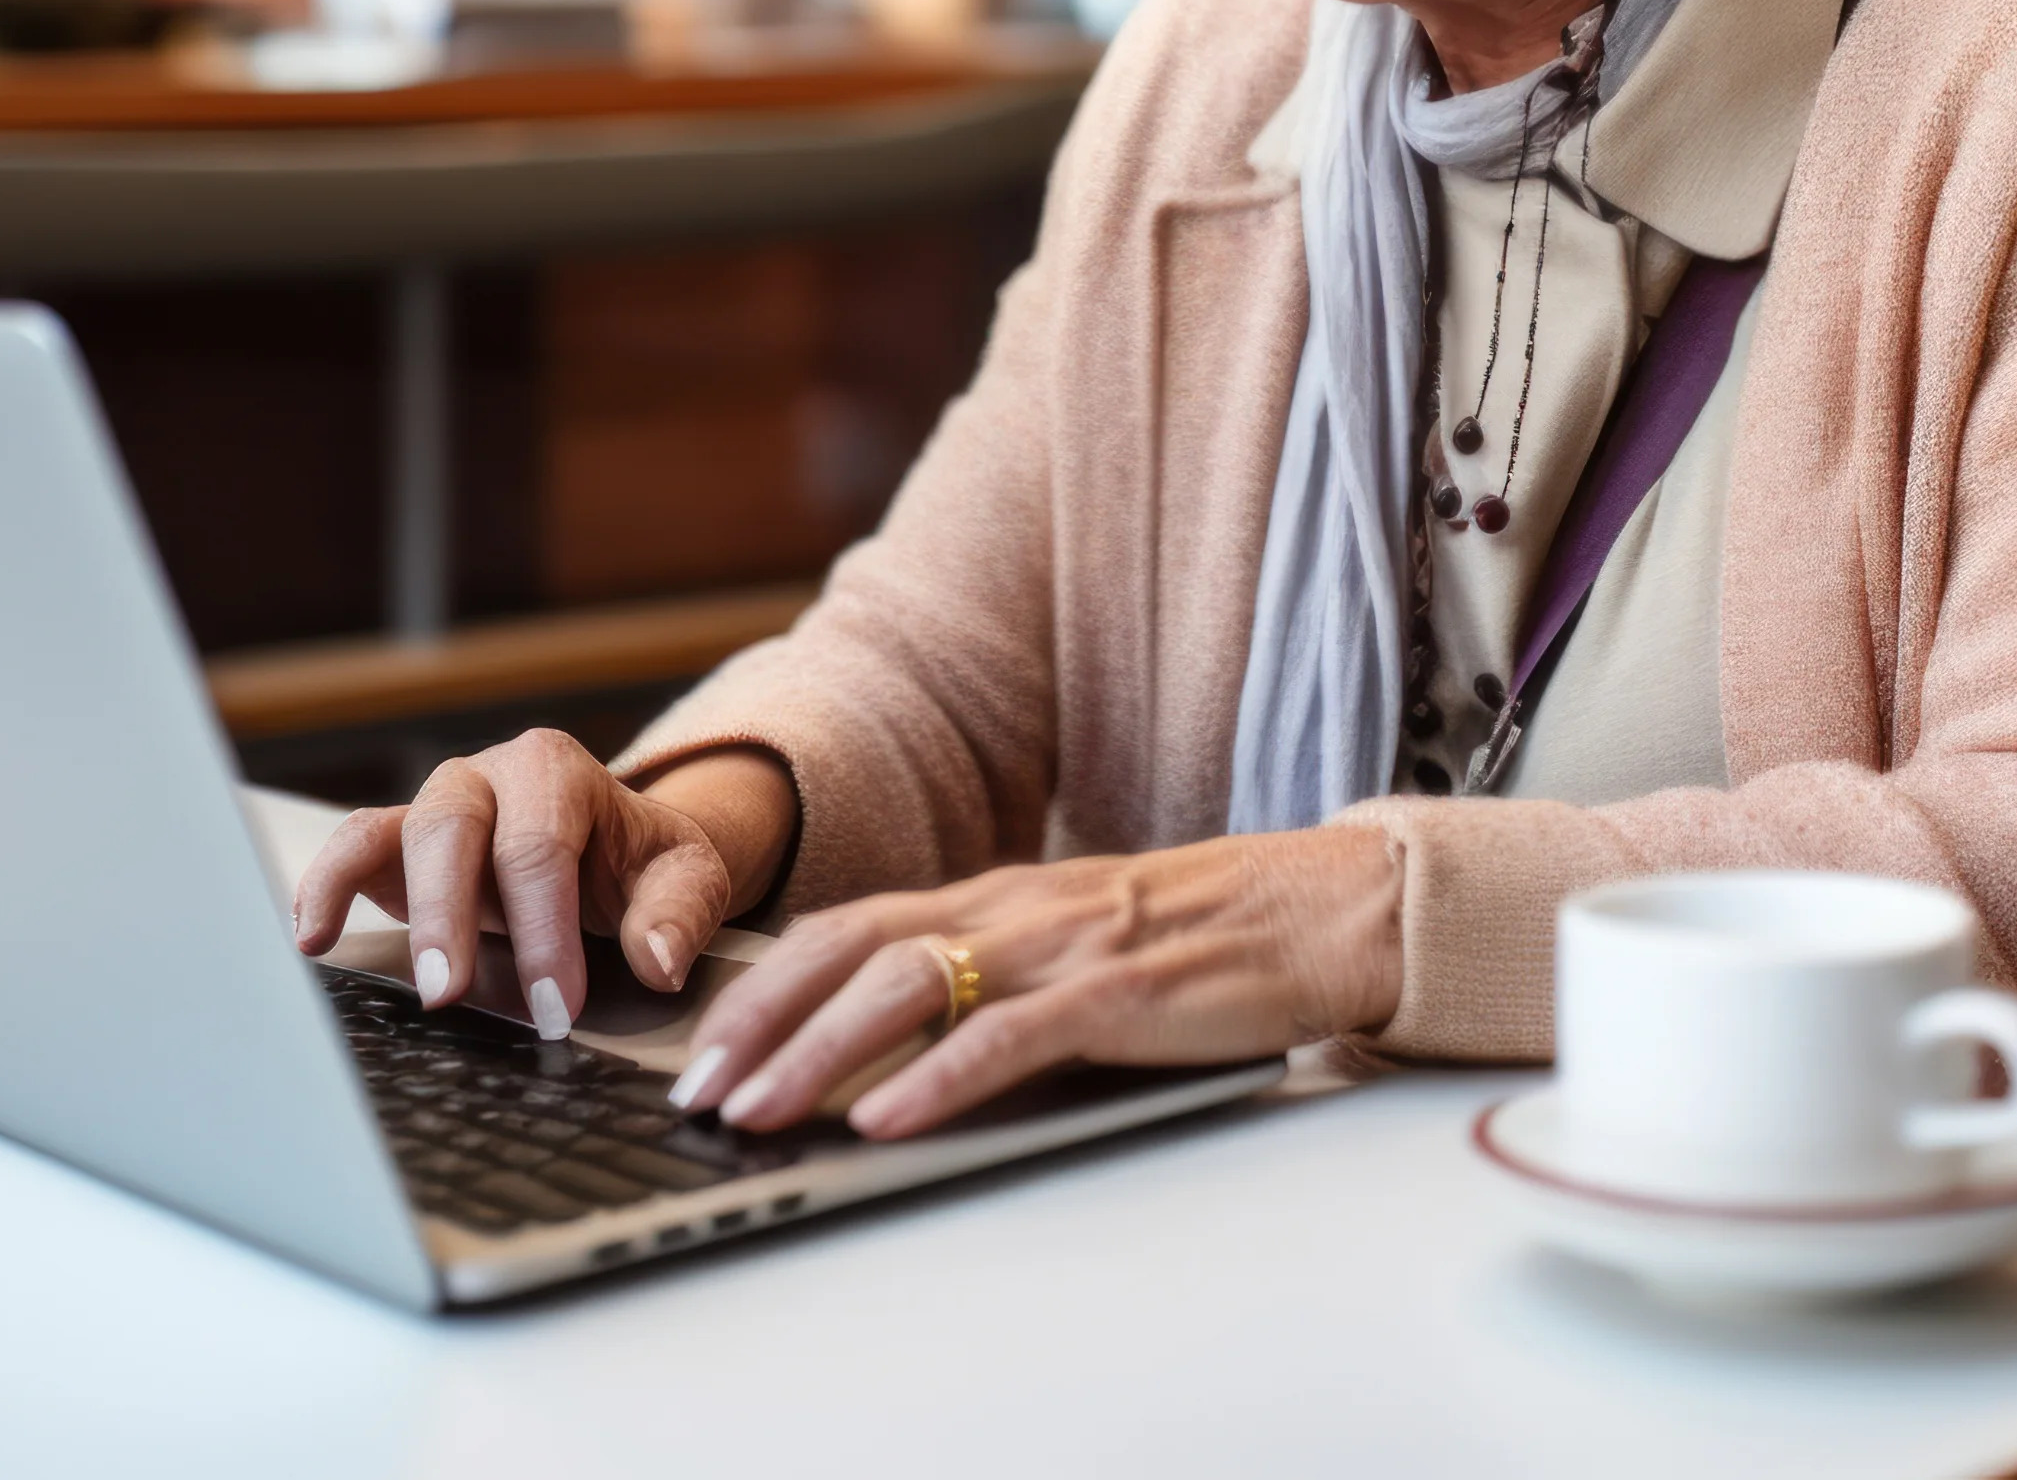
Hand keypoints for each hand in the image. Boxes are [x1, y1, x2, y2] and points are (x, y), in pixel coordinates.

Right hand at [289, 736, 793, 1036]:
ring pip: (400, 835)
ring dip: (394, 911)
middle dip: (451, 917)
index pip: (540, 848)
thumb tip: (659, 961)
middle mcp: (488, 775)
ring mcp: (439, 805)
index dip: (544, 929)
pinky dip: (327, 885)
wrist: (616, 850)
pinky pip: (354, 847)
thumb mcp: (686, 876)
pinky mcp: (400, 843)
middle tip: (453, 997)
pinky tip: (315, 940)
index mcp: (557, 771)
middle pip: (455, 830)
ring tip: (396, 981)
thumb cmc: (642, 863)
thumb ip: (677, 913)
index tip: (559, 1007)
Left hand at [672, 822, 1401, 1141]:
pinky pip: (1008, 1034)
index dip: (761, 986)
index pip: (844, 928)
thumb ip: (988, 972)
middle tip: (698, 1093)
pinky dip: (937, 1076)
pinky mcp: (1118, 992)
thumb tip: (885, 1040)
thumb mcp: (1067, 943)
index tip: (698, 1051)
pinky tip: (888, 1118)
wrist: (1318, 908)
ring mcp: (1061, 946)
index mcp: (992, 897)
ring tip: (763, 1112)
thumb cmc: (1195, 939)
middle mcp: (1011, 909)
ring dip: (820, 1051)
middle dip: (760, 1022)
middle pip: (849, 950)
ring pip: (908, 985)